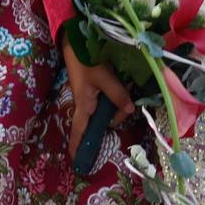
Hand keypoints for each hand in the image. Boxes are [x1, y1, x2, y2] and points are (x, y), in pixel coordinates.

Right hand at [61, 39, 135, 157]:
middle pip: (100, 123)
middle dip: (115, 119)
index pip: (79, 132)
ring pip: (105, 111)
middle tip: (126, 106)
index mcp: (83, 105)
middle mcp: (85, 104)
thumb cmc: (85, 60)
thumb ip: (118, 94)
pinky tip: (123, 86)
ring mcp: (89, 97)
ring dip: (117, 105)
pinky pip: (106, 100)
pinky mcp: (93, 89)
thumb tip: (130, 110)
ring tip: (126, 90)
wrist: (75, 41)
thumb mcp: (104, 78)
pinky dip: (115, 97)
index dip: (78, 147)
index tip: (78, 162)